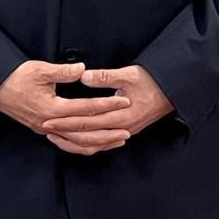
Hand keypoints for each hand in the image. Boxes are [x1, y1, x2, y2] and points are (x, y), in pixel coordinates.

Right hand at [0, 60, 131, 148]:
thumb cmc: (16, 78)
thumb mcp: (40, 70)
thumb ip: (63, 72)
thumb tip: (83, 70)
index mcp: (52, 109)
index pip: (86, 109)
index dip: (107, 104)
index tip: (124, 101)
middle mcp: (50, 124)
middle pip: (85, 132)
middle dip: (108, 131)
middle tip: (128, 129)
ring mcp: (46, 130)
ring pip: (77, 143)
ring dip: (99, 142)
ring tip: (117, 141)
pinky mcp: (43, 130)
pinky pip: (67, 143)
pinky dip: (83, 145)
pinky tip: (95, 143)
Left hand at [40, 65, 173, 152]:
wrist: (172, 91)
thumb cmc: (152, 81)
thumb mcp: (130, 74)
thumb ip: (105, 77)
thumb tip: (83, 76)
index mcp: (121, 115)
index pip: (86, 122)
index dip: (66, 121)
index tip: (49, 119)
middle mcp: (122, 128)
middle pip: (87, 137)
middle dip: (64, 133)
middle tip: (46, 129)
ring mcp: (124, 132)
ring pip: (94, 145)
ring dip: (74, 142)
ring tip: (56, 137)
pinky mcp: (126, 132)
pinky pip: (102, 144)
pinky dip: (87, 144)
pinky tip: (77, 141)